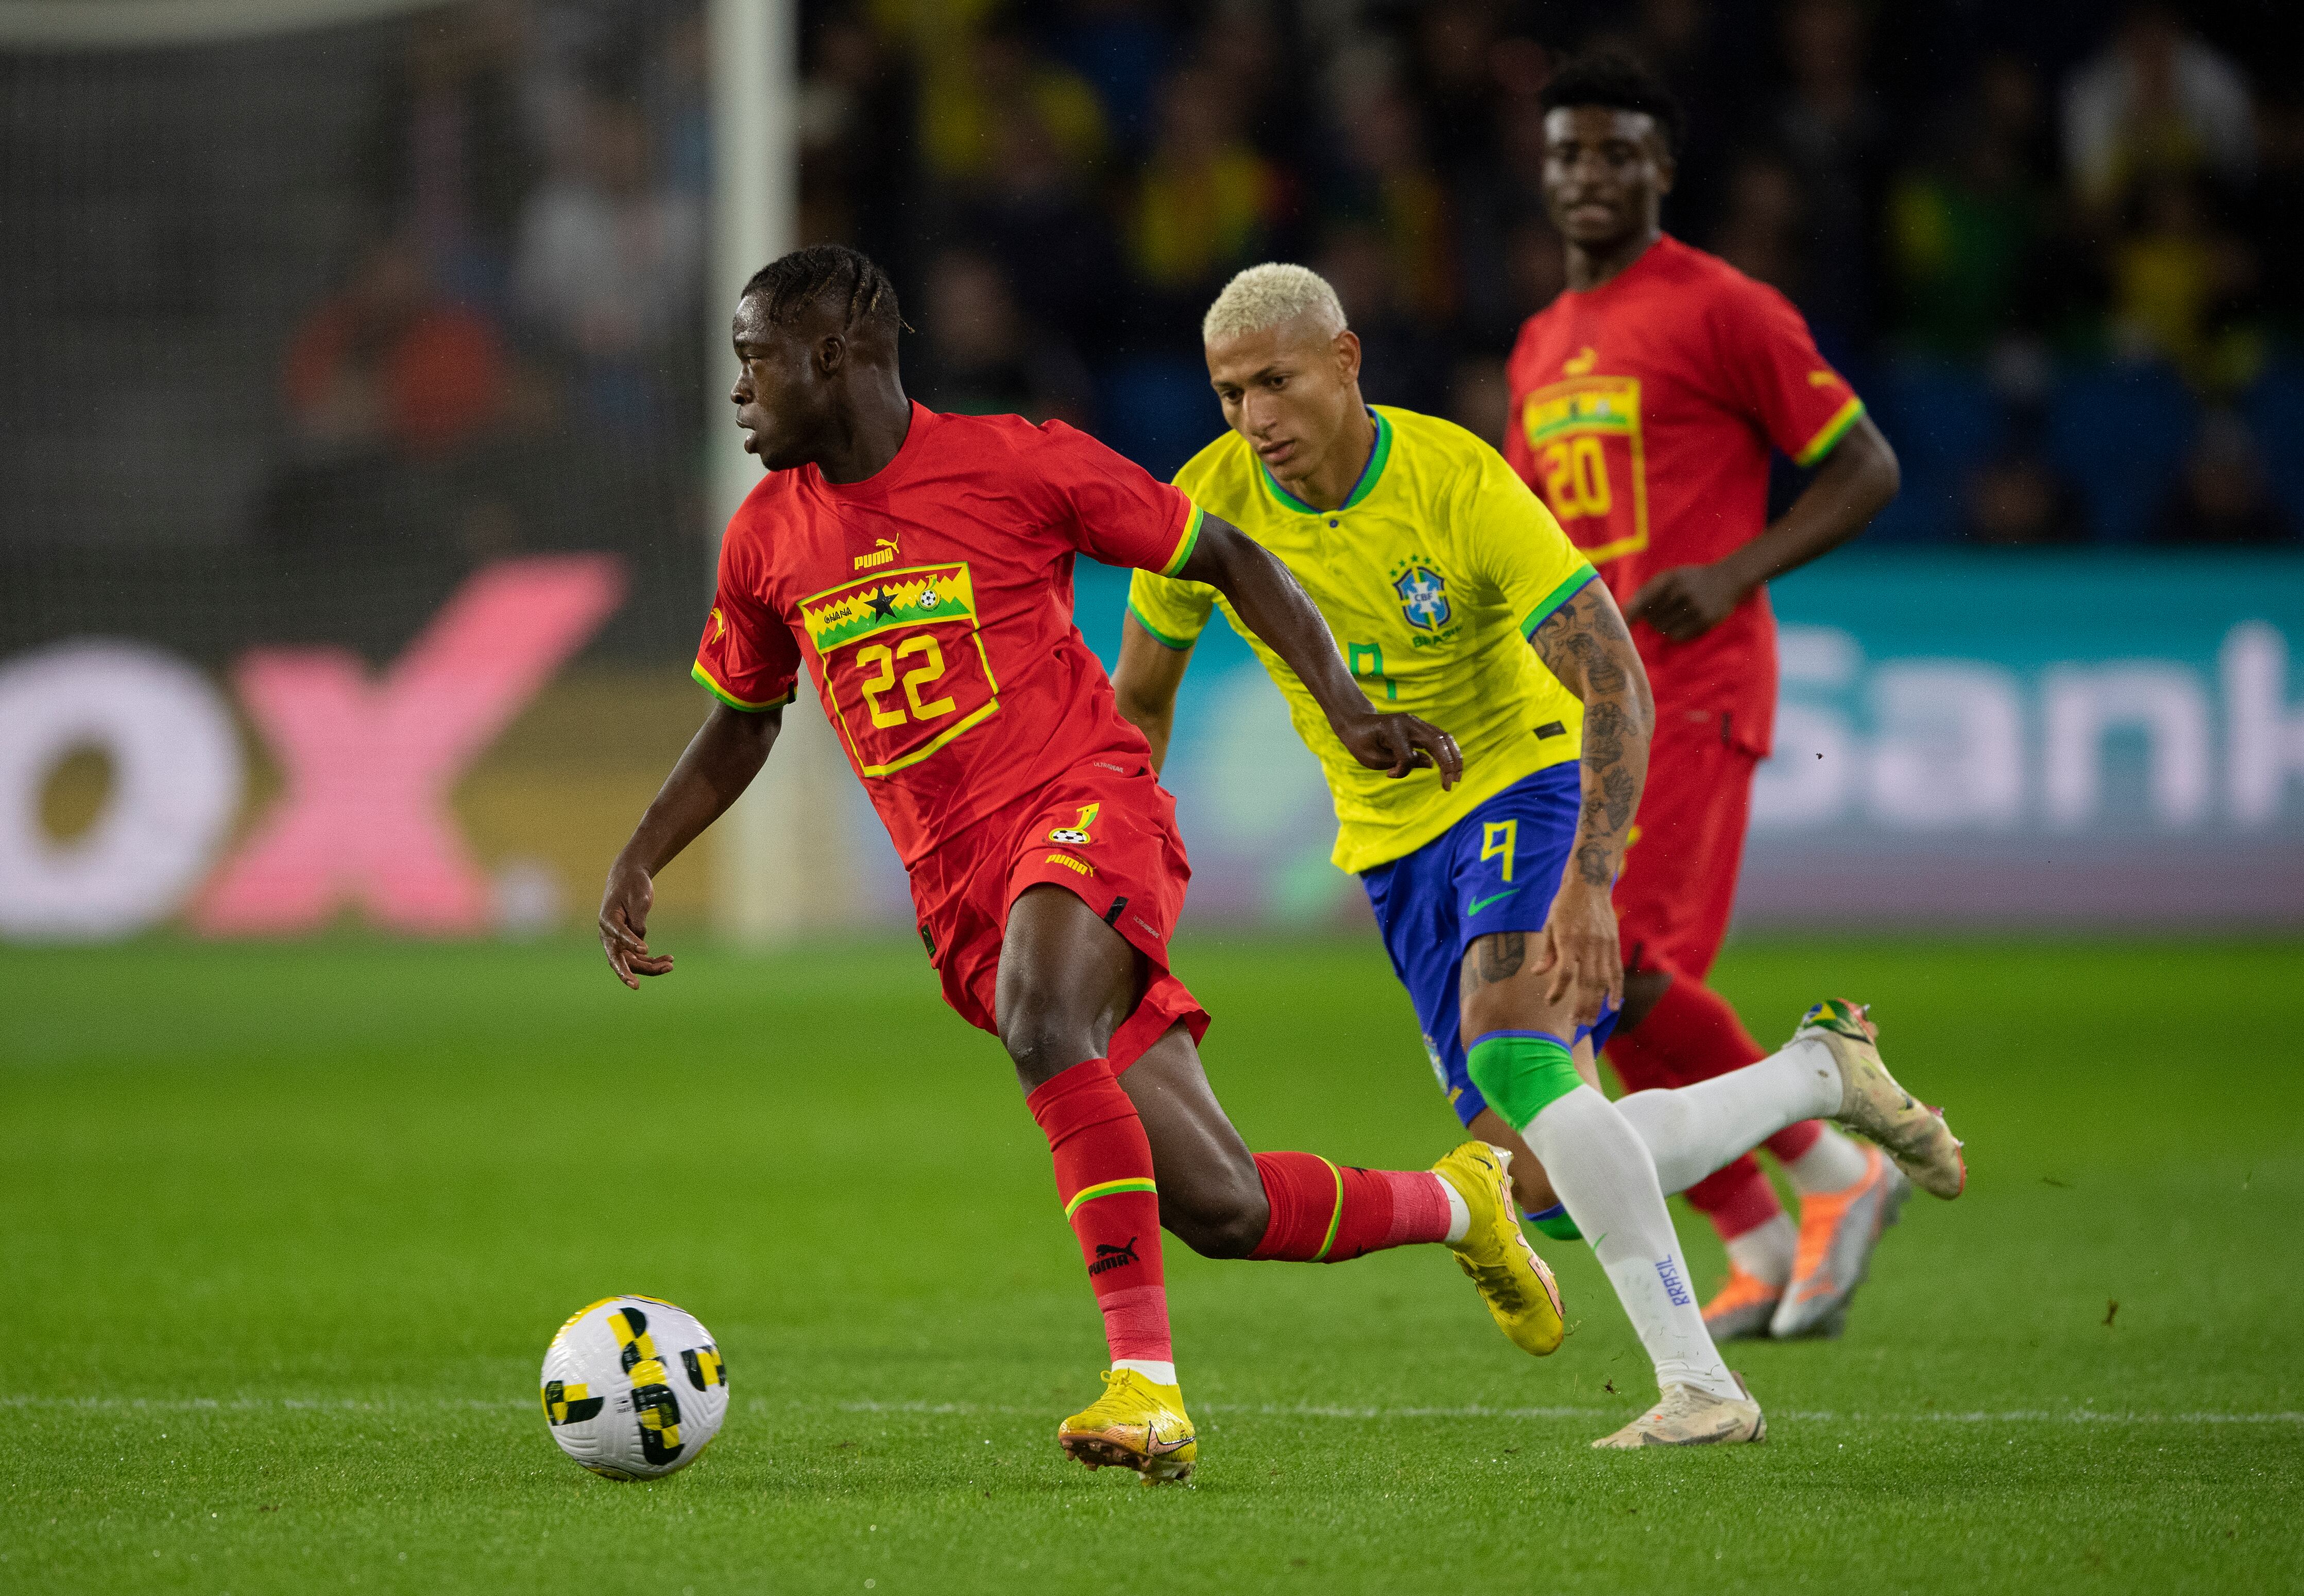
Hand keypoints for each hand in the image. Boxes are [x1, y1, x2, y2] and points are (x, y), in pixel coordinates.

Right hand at [598, 854, 674, 988]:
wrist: (630, 879)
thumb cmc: (633, 885)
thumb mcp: (639, 897)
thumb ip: (639, 919)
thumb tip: (641, 943)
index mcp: (607, 920)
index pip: (618, 936)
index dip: (631, 943)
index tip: (646, 949)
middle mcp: (610, 935)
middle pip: (618, 959)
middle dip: (627, 974)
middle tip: (636, 985)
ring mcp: (619, 942)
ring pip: (632, 962)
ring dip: (650, 967)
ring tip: (670, 964)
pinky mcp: (629, 944)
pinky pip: (641, 958)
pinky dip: (654, 961)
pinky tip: (670, 959)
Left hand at [1334, 707, 1462, 789]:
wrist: (1357, 722)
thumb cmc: (1361, 742)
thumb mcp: (1373, 757)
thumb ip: (1400, 762)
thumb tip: (1430, 763)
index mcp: (1393, 729)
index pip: (1406, 754)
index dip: (1401, 770)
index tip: (1389, 774)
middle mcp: (1409, 722)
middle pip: (1437, 741)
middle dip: (1448, 764)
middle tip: (1452, 783)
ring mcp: (1416, 722)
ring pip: (1444, 738)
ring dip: (1454, 758)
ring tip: (1457, 777)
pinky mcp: (1420, 726)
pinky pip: (1440, 738)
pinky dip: (1449, 752)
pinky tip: (1452, 767)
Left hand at [1532, 880, 1620, 1026]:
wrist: (1589, 884)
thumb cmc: (1565, 905)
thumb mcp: (1549, 924)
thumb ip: (1547, 952)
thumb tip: (1537, 973)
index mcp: (1568, 939)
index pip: (1565, 973)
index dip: (1558, 990)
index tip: (1550, 1002)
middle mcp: (1588, 945)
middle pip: (1587, 982)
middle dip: (1581, 1006)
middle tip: (1575, 1024)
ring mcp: (1604, 946)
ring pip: (1603, 981)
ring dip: (1597, 1004)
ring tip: (1590, 1021)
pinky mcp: (1614, 945)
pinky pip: (1617, 972)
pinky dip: (1616, 990)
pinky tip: (1614, 1006)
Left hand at [1624, 561, 1745, 641]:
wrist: (1727, 579)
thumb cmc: (1692, 579)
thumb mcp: (1672, 575)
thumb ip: (1649, 589)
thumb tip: (1626, 609)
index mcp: (1671, 578)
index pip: (1644, 600)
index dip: (1631, 615)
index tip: (1624, 625)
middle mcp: (1682, 592)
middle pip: (1652, 617)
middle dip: (1650, 619)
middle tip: (1657, 616)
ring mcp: (1695, 607)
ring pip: (1664, 628)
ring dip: (1662, 627)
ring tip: (1670, 618)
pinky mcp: (1705, 620)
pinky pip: (1679, 635)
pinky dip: (1673, 633)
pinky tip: (1678, 625)